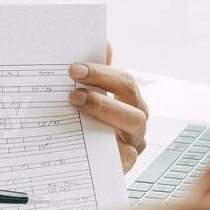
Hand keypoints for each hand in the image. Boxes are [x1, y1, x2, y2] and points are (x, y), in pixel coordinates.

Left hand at [68, 45, 149, 172]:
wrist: (82, 161)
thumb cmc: (87, 121)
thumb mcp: (88, 96)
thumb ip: (94, 74)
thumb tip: (103, 42)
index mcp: (130, 101)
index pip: (124, 82)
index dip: (101, 73)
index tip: (74, 69)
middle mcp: (137, 123)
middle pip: (131, 106)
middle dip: (102, 96)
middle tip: (73, 92)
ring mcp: (134, 146)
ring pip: (130, 129)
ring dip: (104, 114)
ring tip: (76, 107)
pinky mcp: (125, 167)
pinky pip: (124, 159)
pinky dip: (106, 149)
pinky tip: (83, 143)